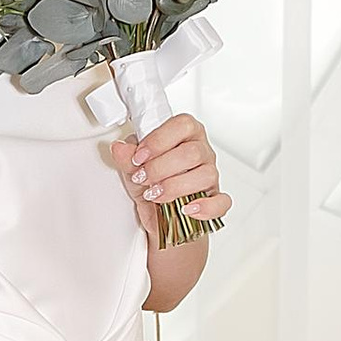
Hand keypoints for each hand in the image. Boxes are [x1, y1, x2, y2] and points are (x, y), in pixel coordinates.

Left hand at [106, 113, 227, 241]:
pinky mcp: (215, 199)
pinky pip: (221, 202)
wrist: (158, 215)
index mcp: (185, 135)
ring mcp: (211, 175)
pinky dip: (205, 207)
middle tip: (143, 178)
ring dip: (175, 187)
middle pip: (192, 152)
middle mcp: (201, 152)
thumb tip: (119, 148)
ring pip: (206, 175)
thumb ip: (127, 158)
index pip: (182, 125)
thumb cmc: (150, 184)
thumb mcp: (133, 169)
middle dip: (162, 167)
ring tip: (155, 195)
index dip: (159, 141)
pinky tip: (186, 209)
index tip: (139, 157)